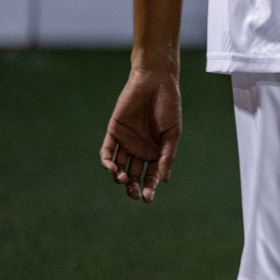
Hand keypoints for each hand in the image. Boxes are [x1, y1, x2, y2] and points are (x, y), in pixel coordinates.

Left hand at [100, 67, 180, 202]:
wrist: (155, 82)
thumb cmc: (169, 105)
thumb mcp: (173, 132)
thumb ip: (167, 154)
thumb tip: (164, 179)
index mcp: (156, 151)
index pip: (151, 175)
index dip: (149, 187)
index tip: (147, 197)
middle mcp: (140, 149)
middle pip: (133, 175)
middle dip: (132, 187)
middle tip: (133, 194)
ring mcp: (126, 141)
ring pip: (119, 166)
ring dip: (119, 177)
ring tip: (123, 178)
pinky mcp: (114, 132)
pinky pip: (107, 151)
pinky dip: (107, 162)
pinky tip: (112, 168)